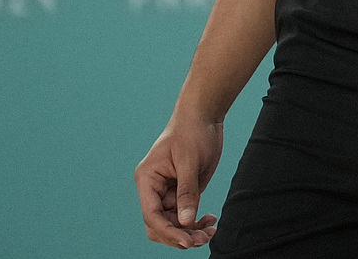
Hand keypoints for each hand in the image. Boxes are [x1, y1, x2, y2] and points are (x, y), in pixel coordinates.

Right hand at [135, 115, 221, 248]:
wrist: (204, 116)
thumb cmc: (192, 132)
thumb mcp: (190, 161)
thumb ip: (187, 192)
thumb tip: (186, 221)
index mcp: (147, 180)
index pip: (152, 215)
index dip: (168, 231)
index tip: (186, 241)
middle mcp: (154, 189)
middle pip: (160, 224)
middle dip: (180, 235)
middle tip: (204, 238)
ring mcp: (168, 192)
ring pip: (174, 223)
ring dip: (190, 231)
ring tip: (211, 231)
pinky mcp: (183, 191)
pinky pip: (185, 214)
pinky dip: (196, 221)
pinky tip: (211, 221)